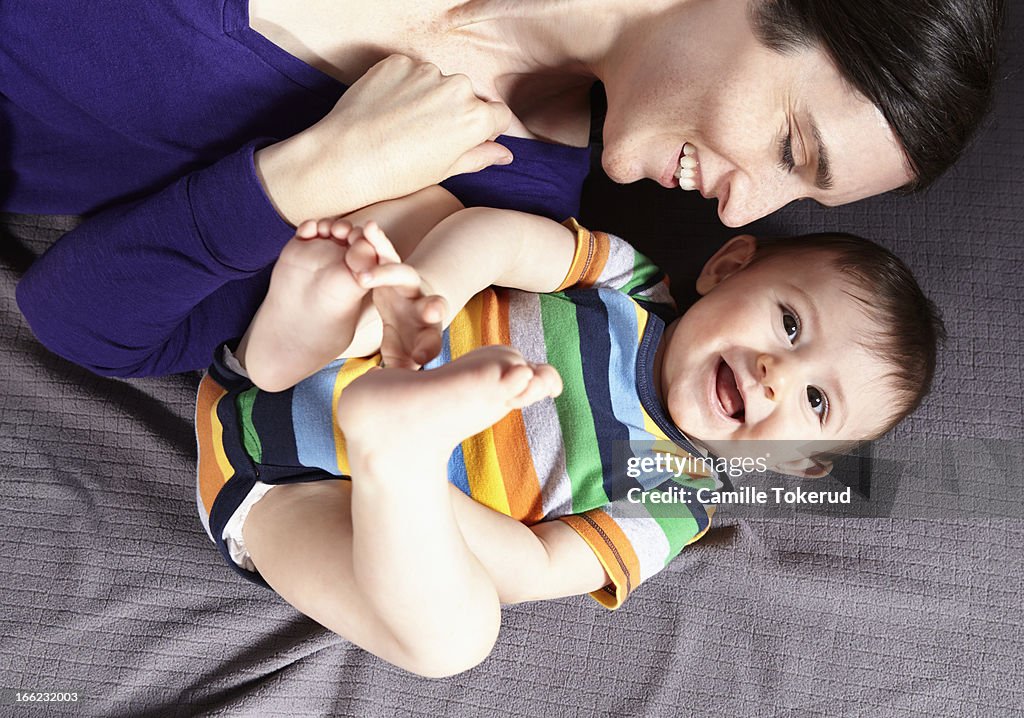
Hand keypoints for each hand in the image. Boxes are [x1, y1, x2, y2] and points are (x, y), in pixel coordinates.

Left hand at [257, 54, 513, 223]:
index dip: (485, 131)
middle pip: (467, 96)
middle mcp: (456, 87)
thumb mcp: (445, 170)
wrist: (345, 157)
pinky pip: (410, 72)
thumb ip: (480, 156)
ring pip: (437, 82)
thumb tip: (504, 154)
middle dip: (454, 111)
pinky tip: (387, 110)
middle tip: (427, 136)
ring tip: (402, 124)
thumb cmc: (397, 173)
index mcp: (475, 117)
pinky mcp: (398, 62)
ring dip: (427, 97)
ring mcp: (426, 71)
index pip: (498, 116)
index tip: (467, 140)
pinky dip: (403, 86)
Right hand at [352, 222, 446, 369]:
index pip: (431, 341)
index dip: (428, 349)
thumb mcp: (403, 353)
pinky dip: (378, 241)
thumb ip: (401, 367)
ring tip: (364, 275)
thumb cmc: (406, 335)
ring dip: (388, 274)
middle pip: (431, 305)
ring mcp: (409, 283)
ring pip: (403, 275)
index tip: (423, 359)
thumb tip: (400, 386)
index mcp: (426, 331)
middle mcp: (422, 304)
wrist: (410, 302)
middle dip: (433, 308)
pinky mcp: (393, 264)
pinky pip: (386, 251)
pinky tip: (367, 228)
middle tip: (431, 311)